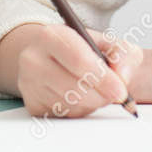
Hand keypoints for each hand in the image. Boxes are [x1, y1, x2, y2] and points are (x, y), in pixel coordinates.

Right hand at [11, 23, 142, 118]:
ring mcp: (29, 84)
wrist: (50, 56)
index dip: (103, 78)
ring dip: (93, 103)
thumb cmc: (80, 49)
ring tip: (96, 90)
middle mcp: (33, 59)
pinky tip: (81, 97)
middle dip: (102, 95)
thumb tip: (122, 76)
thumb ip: (122, 53)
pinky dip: (80, 110)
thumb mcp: (105, 41)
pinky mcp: (32, 104)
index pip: (78, 60)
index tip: (121, 90)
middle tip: (115, 93)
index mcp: (51, 35)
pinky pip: (65, 116)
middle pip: (75, 88)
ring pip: (71, 105)